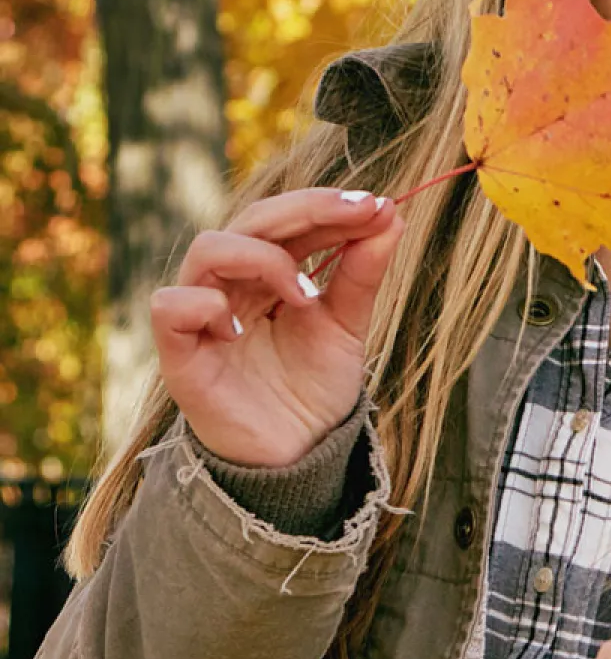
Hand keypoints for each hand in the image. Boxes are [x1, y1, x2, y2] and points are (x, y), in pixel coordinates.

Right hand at [154, 188, 402, 466]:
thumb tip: (391, 214)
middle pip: (251, 219)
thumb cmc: (313, 386)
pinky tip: (241, 329)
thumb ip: (362, 274)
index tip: (378, 205)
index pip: (289, 220)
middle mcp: (231, 283)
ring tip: (305, 295)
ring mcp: (202, 314)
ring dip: (264, 258)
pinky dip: (206, 305)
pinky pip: (171, 307)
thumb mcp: (348, 325)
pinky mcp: (179, 352)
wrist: (297, 453)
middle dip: (308, 210)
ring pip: (208, 249)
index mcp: (268, 271)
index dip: (329, 206)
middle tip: (360, 212)